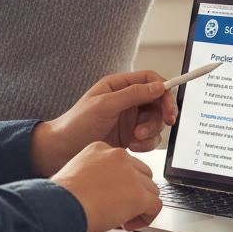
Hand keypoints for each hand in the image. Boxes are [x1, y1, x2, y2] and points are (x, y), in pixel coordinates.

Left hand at [30, 70, 177, 177]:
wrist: (62, 151)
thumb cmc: (76, 124)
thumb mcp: (105, 105)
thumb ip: (132, 94)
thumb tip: (158, 86)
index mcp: (119, 86)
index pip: (150, 80)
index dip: (164, 90)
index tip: (170, 106)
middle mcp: (126, 100)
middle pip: (157, 102)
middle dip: (160, 115)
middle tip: (165, 123)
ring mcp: (129, 120)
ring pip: (155, 122)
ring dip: (151, 132)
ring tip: (135, 139)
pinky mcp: (130, 137)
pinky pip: (149, 138)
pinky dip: (146, 144)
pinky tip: (132, 147)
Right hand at [51, 142, 162, 231]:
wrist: (59, 206)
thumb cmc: (61, 196)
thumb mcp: (76, 172)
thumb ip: (95, 174)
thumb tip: (104, 190)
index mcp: (101, 148)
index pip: (124, 163)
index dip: (121, 183)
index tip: (109, 196)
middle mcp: (118, 156)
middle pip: (142, 174)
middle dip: (134, 192)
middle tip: (119, 208)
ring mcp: (130, 174)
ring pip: (151, 189)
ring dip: (140, 205)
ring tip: (123, 219)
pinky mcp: (138, 195)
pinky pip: (156, 206)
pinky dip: (146, 217)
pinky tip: (129, 224)